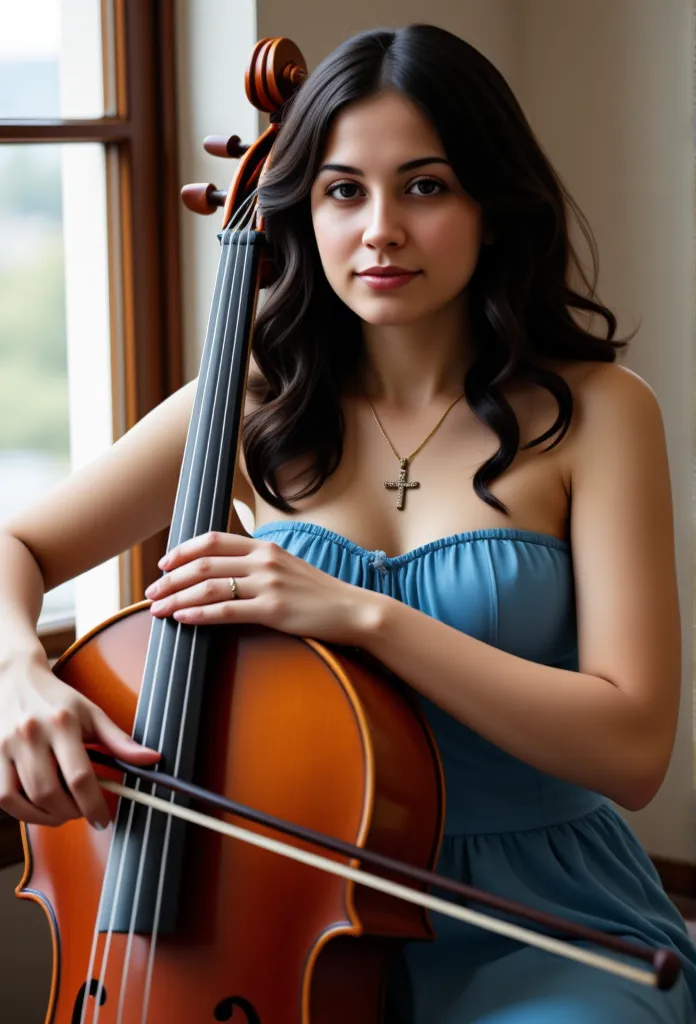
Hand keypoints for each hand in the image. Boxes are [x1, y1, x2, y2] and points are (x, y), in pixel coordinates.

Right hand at [0, 649, 159, 828]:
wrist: (13, 678)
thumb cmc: (57, 699)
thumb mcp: (91, 712)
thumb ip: (119, 740)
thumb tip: (152, 759)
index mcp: (62, 722)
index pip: (80, 776)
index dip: (94, 805)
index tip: (103, 819)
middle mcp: (31, 734)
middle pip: (50, 793)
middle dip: (71, 813)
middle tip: (83, 813)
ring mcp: (6, 745)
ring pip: (24, 799)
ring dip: (47, 817)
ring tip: (64, 812)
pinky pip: (4, 796)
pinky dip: (23, 811)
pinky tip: (39, 807)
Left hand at [145, 531, 379, 643]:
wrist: (353, 610)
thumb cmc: (318, 593)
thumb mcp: (287, 567)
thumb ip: (258, 564)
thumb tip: (226, 572)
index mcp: (264, 546)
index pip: (213, 540)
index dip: (182, 550)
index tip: (163, 564)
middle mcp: (263, 560)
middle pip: (203, 564)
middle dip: (170, 578)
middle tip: (150, 591)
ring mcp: (268, 584)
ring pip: (208, 586)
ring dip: (176, 596)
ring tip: (156, 608)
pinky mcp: (273, 610)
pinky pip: (226, 611)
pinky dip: (198, 614)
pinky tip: (182, 618)